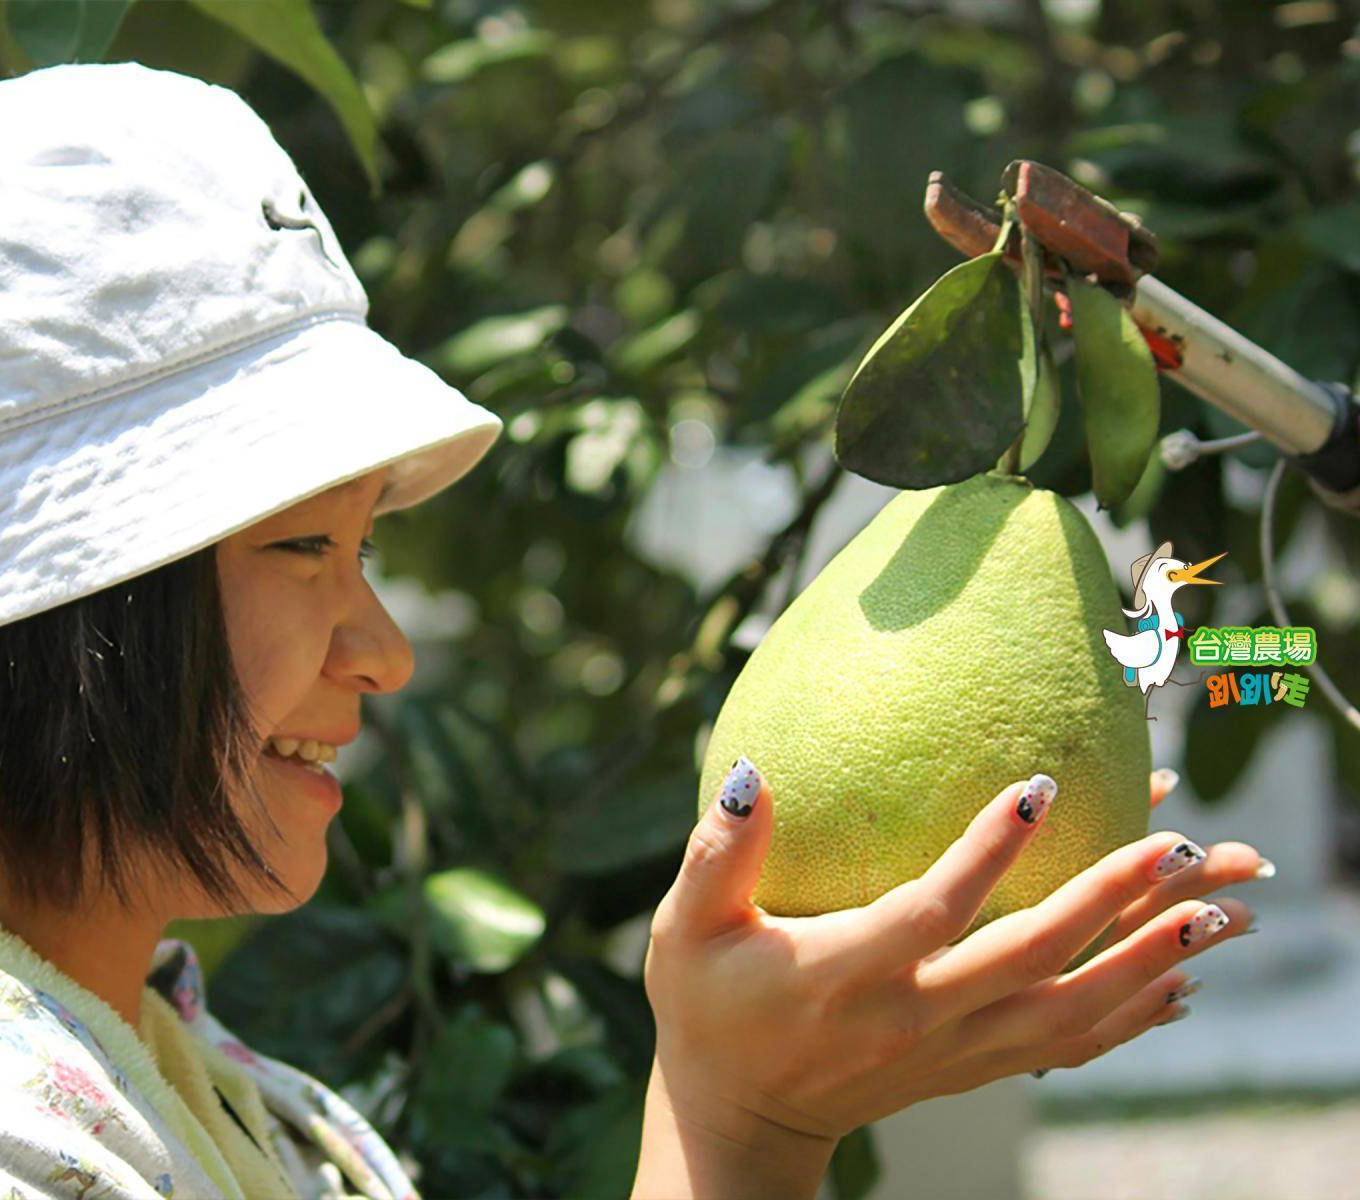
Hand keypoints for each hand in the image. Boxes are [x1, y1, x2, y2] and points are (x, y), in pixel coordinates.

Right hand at [641, 761, 1264, 1157]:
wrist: (739, 1116)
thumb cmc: (707, 1007)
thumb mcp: (685, 929)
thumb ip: (717, 854)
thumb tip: (752, 775)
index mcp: (842, 975)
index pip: (930, 914)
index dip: (986, 855)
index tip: (1041, 787)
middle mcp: (909, 1018)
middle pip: (1030, 959)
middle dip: (1110, 901)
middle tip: (1176, 840)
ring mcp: (948, 1050)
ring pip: (1068, 1010)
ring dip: (1148, 960)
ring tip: (1217, 907)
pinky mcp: (970, 1067)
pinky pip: (1068, 1046)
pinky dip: (1132, 1015)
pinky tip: (1180, 980)